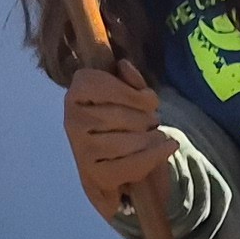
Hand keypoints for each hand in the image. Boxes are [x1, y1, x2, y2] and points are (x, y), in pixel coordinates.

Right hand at [61, 61, 171, 210]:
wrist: (119, 164)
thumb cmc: (126, 122)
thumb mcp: (130, 95)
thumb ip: (131, 80)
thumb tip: (124, 65)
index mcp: (78, 91)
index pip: (103, 86)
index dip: (134, 94)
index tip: (150, 101)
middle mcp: (72, 119)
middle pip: (122, 116)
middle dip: (146, 119)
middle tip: (152, 123)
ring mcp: (81, 147)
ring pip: (129, 141)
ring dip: (152, 138)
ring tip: (154, 136)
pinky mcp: (94, 173)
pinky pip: (132, 164)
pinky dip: (156, 155)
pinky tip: (167, 147)